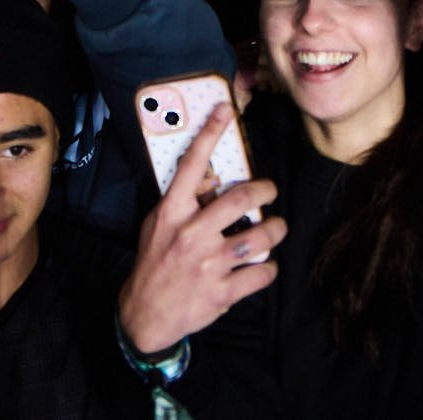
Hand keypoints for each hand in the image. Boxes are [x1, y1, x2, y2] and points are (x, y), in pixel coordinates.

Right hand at [118, 104, 283, 354]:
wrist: (146, 312)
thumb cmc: (154, 261)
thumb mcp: (157, 225)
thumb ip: (181, 201)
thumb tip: (210, 176)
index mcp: (172, 213)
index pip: (192, 165)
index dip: (209, 134)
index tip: (224, 111)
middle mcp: (191, 234)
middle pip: (240, 199)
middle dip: (265, 190)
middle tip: (269, 191)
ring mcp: (208, 264)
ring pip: (260, 237)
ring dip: (276, 229)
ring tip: (276, 227)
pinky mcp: (222, 292)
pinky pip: (262, 273)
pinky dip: (269, 267)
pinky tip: (263, 265)